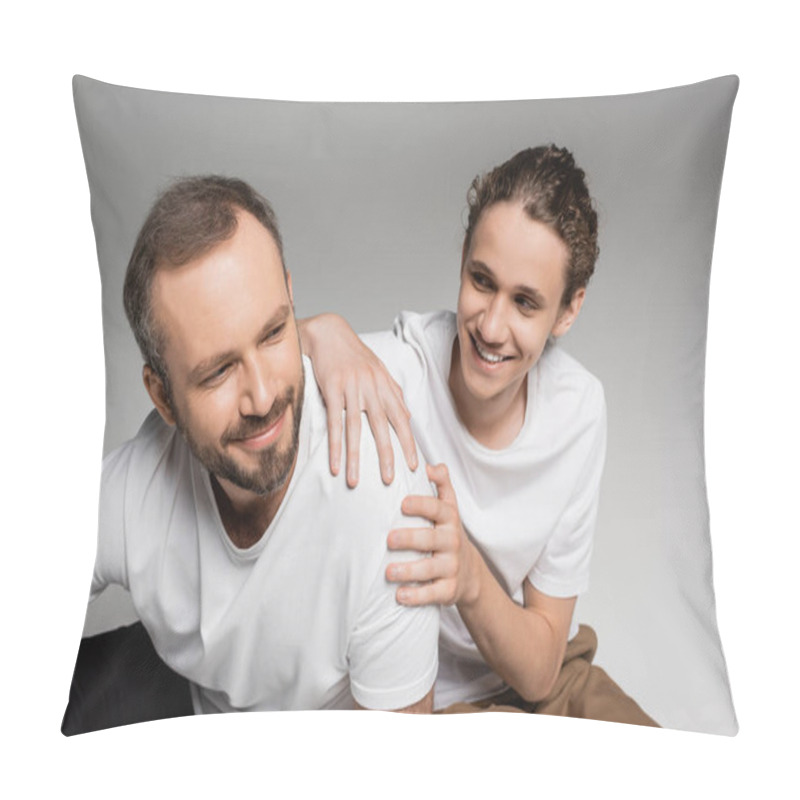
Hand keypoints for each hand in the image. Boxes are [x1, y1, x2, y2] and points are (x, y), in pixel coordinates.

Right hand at [299, 314, 417, 486]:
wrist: (329, 333)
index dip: (408, 443)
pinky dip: (334, 444)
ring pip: (356, 428)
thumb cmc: (354, 355)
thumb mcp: (378, 371)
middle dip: (387, 455)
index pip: (401, 419)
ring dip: (356, 457)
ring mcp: (352, 387)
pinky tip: (334, 463)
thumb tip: (407, 416)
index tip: (413, 466)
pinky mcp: (332, 388)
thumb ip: (393, 394)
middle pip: (382, 427)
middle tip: (390, 480)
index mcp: (386, 386)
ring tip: (355, 481)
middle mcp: (372, 387)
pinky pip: (334, 421)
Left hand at [386, 463, 479, 606]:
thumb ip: (441, 484)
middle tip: (389, 539)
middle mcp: (452, 542)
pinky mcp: (449, 589)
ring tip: (389, 572)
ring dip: (409, 570)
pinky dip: (417, 596)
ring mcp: (452, 567)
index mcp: (449, 519)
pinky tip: (400, 595)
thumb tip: (431, 465)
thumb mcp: (449, 507)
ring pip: (431, 568)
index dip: (421, 505)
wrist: (469, 571)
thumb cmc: (446, 532)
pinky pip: (434, 594)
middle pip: (432, 538)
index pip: (438, 508)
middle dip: (411, 538)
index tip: (402, 503)